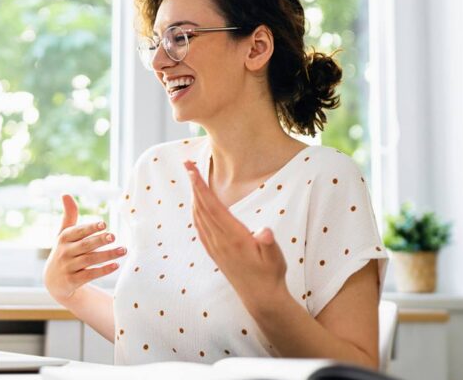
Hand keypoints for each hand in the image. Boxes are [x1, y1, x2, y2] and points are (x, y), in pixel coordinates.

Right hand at [42, 195, 127, 302]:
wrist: (53, 281)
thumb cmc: (63, 251)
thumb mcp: (63, 234)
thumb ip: (69, 215)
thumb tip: (66, 193)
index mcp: (63, 238)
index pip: (77, 231)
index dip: (90, 228)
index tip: (104, 224)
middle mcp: (64, 252)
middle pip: (85, 245)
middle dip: (99, 240)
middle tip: (114, 236)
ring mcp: (67, 267)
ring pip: (90, 260)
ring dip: (107, 255)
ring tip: (123, 250)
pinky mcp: (72, 282)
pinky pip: (89, 275)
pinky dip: (103, 270)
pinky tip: (116, 265)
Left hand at [184, 160, 288, 304]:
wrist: (261, 298)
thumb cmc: (270, 274)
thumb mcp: (275, 258)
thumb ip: (269, 244)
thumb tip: (265, 232)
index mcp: (234, 238)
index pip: (213, 207)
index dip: (201, 187)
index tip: (192, 170)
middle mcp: (220, 242)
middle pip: (201, 208)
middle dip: (193, 185)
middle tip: (186, 164)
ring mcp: (215, 248)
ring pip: (198, 217)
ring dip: (193, 197)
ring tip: (191, 179)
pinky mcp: (215, 253)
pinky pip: (200, 229)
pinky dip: (195, 213)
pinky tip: (195, 207)